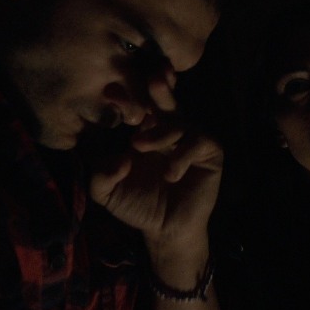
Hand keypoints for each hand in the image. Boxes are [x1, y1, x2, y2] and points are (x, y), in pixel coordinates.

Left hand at [89, 65, 222, 244]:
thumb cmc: (137, 206)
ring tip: (139, 145)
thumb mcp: (107, 192)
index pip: (137, 106)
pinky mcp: (209, 151)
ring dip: (159, 132)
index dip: (126, 97)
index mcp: (143, 130)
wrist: (165, 230)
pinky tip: (171, 174)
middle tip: (152, 79)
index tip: (110, 91)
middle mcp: (168, 128)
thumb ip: (101, 175)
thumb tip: (120, 158)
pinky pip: (198, 142)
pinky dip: (182, 155)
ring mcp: (190, 137)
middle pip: (164, 99)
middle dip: (159, 87)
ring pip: (178, 122)